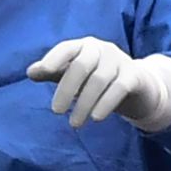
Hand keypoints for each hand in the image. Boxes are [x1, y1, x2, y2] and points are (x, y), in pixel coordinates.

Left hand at [26, 38, 170, 130]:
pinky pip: (119, 88)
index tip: (42, 72)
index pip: (67, 48)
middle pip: (81, 65)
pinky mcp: (135, 75)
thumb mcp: (75, 76)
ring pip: (99, 80)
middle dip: (67, 89)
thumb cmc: (99, 79)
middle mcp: (102, 49)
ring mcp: (120, 60)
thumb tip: (30, 72)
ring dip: (84, 103)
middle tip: (55, 112)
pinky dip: (105, 103)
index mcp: (84, 46)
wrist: (139, 86)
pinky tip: (96, 118)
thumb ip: (53, 72)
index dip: (54, 58)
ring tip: (74, 124)